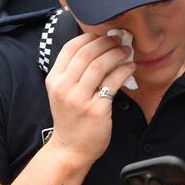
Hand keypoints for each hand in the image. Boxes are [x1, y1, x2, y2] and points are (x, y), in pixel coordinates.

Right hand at [45, 33, 134, 167]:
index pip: (70, 48)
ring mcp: (79, 99)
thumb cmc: (70, 119)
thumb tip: (96, 48)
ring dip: (117, 54)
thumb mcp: (62, 93)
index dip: (89, 37)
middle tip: (120, 40)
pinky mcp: (96, 110)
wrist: (70, 149)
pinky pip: (113, 82)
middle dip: (106, 42)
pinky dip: (124, 70)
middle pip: (87, 53)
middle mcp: (64, 87)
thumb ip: (73, 73)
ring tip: (127, 51)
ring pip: (100, 65)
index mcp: (54, 79)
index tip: (103, 35)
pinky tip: (131, 67)